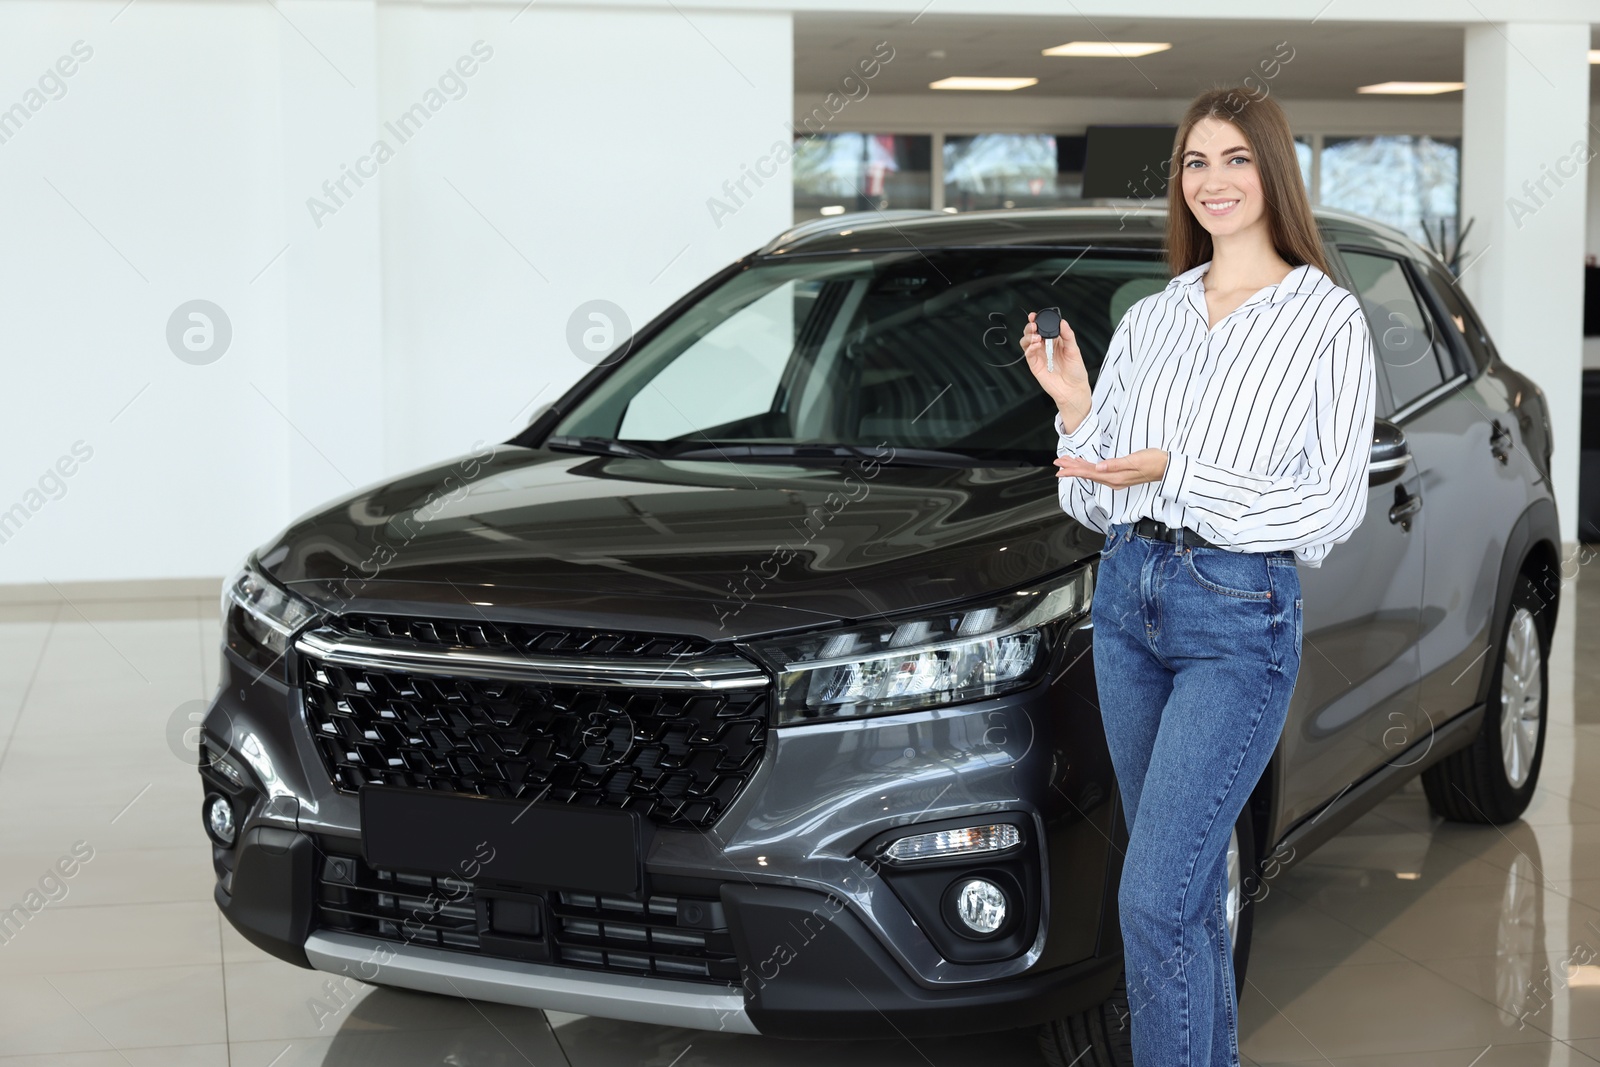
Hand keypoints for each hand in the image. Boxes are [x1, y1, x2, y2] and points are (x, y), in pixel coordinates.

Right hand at [1020, 311, 1089, 412]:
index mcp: (1055, 341)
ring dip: (1028, 336)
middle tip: (1034, 325)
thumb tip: (1063, 323)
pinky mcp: (1034, 365)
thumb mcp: (1074, 350)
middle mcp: (1046, 347)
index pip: (1044, 327)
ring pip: (1026, 341)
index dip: (1039, 320)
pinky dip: (1029, 347)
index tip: (1036, 316)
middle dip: (1030, 326)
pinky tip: (1035, 346)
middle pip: (1032, 332)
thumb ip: (1068, 335)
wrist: (1073, 389)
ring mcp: (1039, 355)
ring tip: (1036, 337)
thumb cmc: (1076, 372)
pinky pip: (1027, 353)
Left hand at [1055, 448, 1169, 487]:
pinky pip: (1099, 473)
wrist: (1166, 467)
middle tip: (1057, 464)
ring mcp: (1116, 478)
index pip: (1089, 473)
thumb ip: (1116, 464)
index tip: (1060, 468)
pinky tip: (1083, 465)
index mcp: (1115, 476)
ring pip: (1092, 473)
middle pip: (1087, 474)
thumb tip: (1098, 467)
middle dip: (1071, 468)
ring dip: (1078, 468)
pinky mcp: (1119, 475)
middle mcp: (1113, 480)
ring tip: (1065, 463)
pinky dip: (1088, 468)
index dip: (1073, 470)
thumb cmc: (1153, 462)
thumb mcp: (1135, 460)